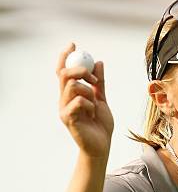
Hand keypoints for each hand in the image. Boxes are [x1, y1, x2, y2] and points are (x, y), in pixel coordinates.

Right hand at [56, 42, 113, 157]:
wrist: (102, 146)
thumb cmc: (100, 126)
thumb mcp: (102, 100)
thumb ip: (100, 83)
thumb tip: (99, 62)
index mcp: (70, 94)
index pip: (62, 71)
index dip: (65, 57)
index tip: (73, 45)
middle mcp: (64, 100)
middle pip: (64, 74)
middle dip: (81, 71)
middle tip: (94, 79)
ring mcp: (64, 109)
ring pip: (73, 86)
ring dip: (89, 91)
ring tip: (95, 105)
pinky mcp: (68, 118)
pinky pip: (78, 101)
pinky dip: (89, 104)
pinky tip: (92, 114)